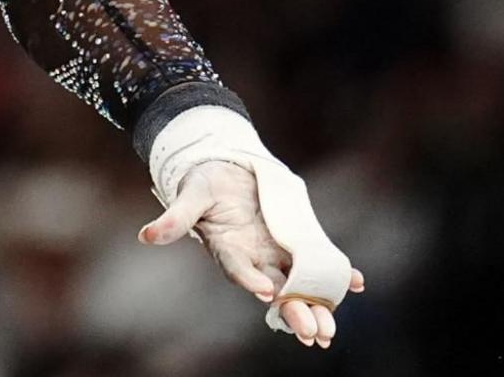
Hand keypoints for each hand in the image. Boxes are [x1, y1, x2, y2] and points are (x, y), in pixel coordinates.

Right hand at [139, 160, 364, 347]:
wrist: (227, 171)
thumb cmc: (204, 184)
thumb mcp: (189, 195)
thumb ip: (174, 218)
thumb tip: (146, 236)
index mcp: (228, 248)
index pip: (238, 268)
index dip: (251, 279)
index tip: (267, 291)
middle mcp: (254, 256)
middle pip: (275, 288)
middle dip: (294, 310)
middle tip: (313, 333)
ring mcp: (276, 252)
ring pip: (299, 283)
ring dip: (317, 304)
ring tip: (331, 330)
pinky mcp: (294, 241)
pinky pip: (319, 260)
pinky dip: (338, 272)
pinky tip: (357, 282)